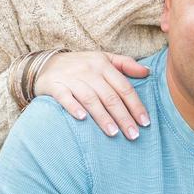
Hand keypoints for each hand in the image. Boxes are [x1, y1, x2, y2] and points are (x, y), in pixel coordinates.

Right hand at [34, 50, 150, 139]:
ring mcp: (70, 78)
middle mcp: (88, 70)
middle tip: (133, 135)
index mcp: (103, 64)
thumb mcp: (104, 59)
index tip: (145, 122)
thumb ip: (126, 64)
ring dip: (103, 117)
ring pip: (90, 99)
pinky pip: (64, 97)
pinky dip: (73, 107)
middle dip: (123, 117)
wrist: (45, 63)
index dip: (135, 105)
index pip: (124, 87)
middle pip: (110, 96)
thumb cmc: (82, 65)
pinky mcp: (54, 85)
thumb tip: (147, 72)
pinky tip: (82, 119)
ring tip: (114, 133)